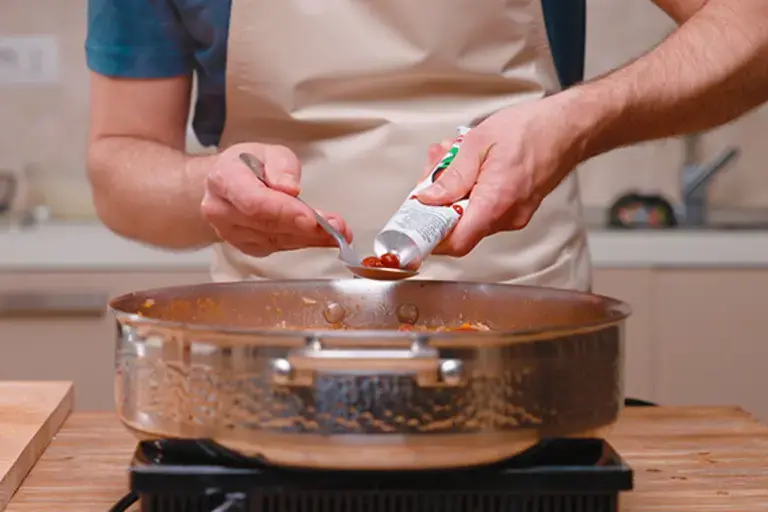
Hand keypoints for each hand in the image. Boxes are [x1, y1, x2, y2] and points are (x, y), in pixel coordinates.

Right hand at [201, 143, 351, 256]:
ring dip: (311, 238)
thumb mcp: (268, 151)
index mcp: (224, 179)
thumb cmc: (247, 165)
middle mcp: (222, 210)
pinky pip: (279, 247)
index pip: (254, 201)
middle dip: (306, 227)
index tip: (310, 217)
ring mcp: (231, 233)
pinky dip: (304, 242)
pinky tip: (323, 238)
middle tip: (337, 227)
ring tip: (338, 232)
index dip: (283, 211)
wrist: (225, 184)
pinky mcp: (246, 246)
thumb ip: (281, 166)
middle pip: (268, 224)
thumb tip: (289, 188)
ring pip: (276, 239)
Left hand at [417, 95, 584, 255]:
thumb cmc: (534, 129)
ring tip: (454, 158)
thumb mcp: (479, 141)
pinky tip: (471, 166)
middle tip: (434, 171)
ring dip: (454, 192)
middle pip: (458, 227)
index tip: (414, 226)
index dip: (431, 239)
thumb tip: (428, 198)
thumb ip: (452, 174)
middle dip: (438, 201)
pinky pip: (484, 209)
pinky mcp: (517, 210)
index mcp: (496, 200)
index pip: (457, 242)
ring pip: (469, 216)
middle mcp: (507, 216)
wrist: (571, 127)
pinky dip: (471, 191)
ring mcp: (514, 216)